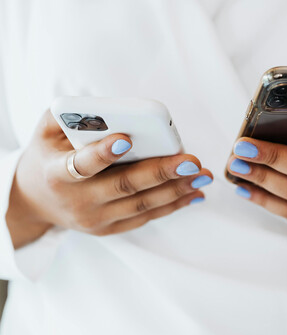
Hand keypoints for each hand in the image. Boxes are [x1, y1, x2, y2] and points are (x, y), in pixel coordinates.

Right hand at [7, 111, 212, 248]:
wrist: (35, 202)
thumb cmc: (47, 159)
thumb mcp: (46, 132)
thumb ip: (72, 115)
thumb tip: (109, 106)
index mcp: (58, 174)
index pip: (82, 164)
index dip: (103, 153)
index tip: (127, 138)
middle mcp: (79, 201)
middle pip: (124, 186)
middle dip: (160, 172)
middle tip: (191, 161)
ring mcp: (96, 219)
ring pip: (142, 204)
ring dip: (176, 190)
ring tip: (202, 176)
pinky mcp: (110, 228)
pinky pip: (146, 216)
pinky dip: (173, 205)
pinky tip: (194, 193)